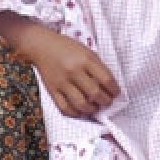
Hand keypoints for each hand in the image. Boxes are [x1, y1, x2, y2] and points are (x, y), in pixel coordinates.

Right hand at [0, 12, 120, 117]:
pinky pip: (65, 107)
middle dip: (105, 101)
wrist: (42, 46)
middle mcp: (75, 71)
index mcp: (86, 60)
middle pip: (95, 93)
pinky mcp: (52, 90)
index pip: (106, 79)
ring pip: (81, 103)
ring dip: (92, 109)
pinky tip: (81, 110)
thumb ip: (97, 66)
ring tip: (96, 107)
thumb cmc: (67, 47)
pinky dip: (75, 113)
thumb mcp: (87, 51)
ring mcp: (63, 82)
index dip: (114, 90)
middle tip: (107, 102)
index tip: (116, 93)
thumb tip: (109, 85)